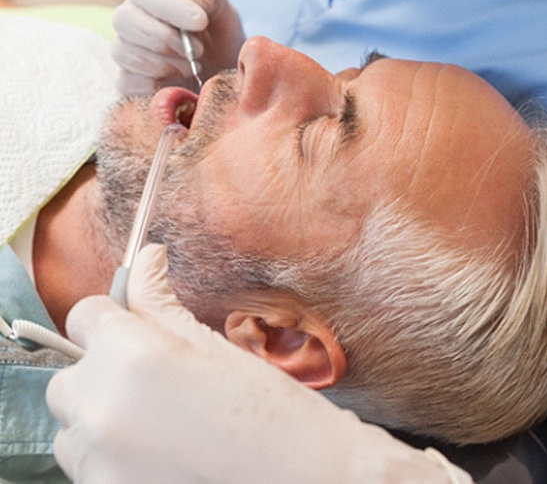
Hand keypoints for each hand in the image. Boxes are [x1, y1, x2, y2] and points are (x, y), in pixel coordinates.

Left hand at [46, 245, 471, 483]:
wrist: (302, 480)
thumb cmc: (270, 410)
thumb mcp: (214, 345)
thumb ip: (161, 300)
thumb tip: (147, 258)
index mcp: (133, 357)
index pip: (85, 315)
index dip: (112, 314)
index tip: (131, 322)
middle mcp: (102, 409)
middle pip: (71, 373)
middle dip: (103, 366)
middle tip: (151, 374)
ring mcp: (97, 461)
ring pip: (72, 422)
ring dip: (100, 412)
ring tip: (155, 417)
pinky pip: (85, 460)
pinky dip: (107, 450)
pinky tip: (157, 448)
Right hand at [111, 0, 244, 95]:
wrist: (220, 79)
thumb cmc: (218, 40)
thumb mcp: (221, 13)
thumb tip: (187, 0)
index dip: (170, 7)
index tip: (200, 21)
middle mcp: (129, 21)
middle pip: (125, 20)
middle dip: (165, 37)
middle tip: (198, 51)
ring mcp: (124, 52)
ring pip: (126, 53)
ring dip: (166, 64)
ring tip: (192, 68)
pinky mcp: (127, 83)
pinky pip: (130, 83)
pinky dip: (158, 86)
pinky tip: (179, 84)